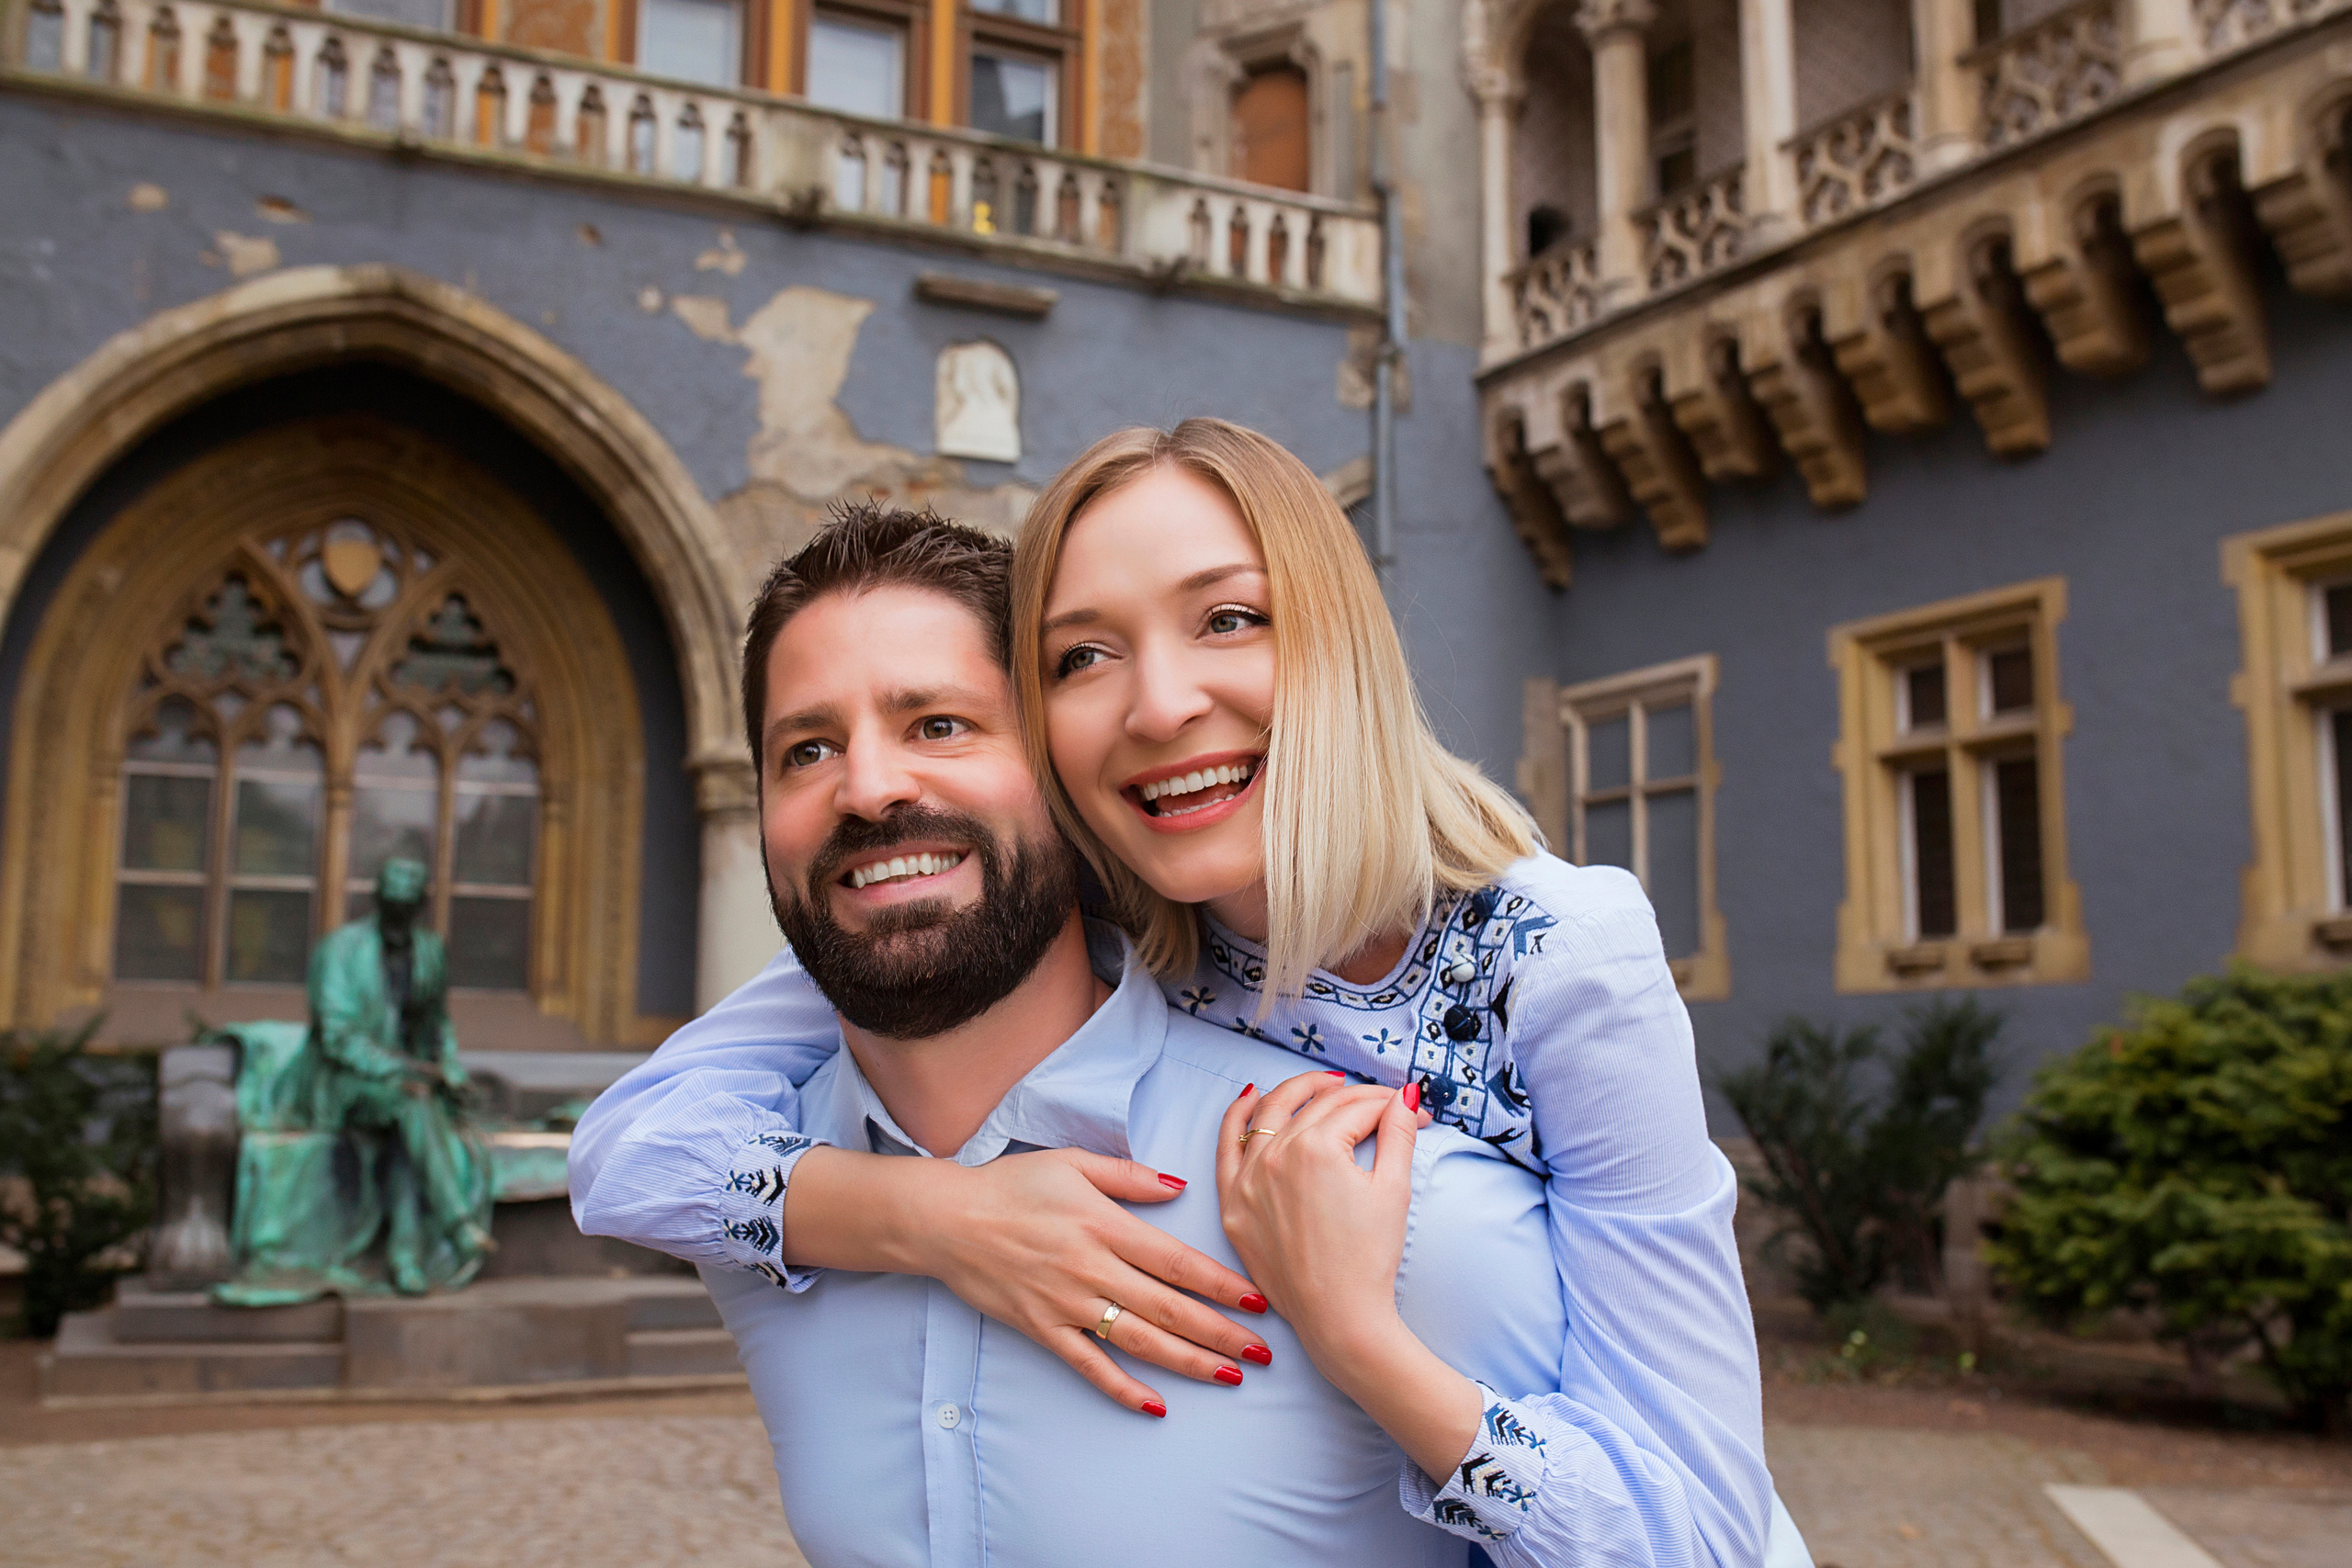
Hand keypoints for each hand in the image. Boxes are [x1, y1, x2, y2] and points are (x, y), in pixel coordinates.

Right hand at [786, 1146, 1272, 1416]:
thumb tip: (1179, 1186)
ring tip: (1230, 1377)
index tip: (1258, 1301)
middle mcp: (1091, 1268)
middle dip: (1221, 1333)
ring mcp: (1066, 1304)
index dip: (1221, 1284)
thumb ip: (1130, 1176)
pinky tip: (1155, 1405)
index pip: (1177, 1261)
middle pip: (1169, 1307)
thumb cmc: (1013, 1184)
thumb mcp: (1073, 1163)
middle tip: (1263, 1353)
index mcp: (1105, 1225)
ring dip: (1188, 1362)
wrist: (946, 1220)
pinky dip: (1122, 1388)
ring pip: (1139, 1340)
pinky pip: (1088, 1365)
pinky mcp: (1042, 1329)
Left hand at [1218, 1073, 1482, 1482]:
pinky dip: (1238, 1117)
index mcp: (1316, 1148)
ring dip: (1298, 1092)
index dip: (1390, 1106)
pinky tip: (1251, 1097)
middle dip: (1357, 1098)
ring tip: (1325, 1084)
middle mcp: (1274, 1156)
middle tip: (1380, 1102)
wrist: (1340, 1317)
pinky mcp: (1233, 1203)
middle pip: (1319, 1106)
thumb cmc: (1368, 1259)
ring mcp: (1247, 1179)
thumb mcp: (1393, 1189)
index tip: (1410, 1113)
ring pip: (1270, 1114)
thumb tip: (1406, 1095)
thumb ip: (1397, 1132)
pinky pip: (1227, 1146)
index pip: (1357, 1108)